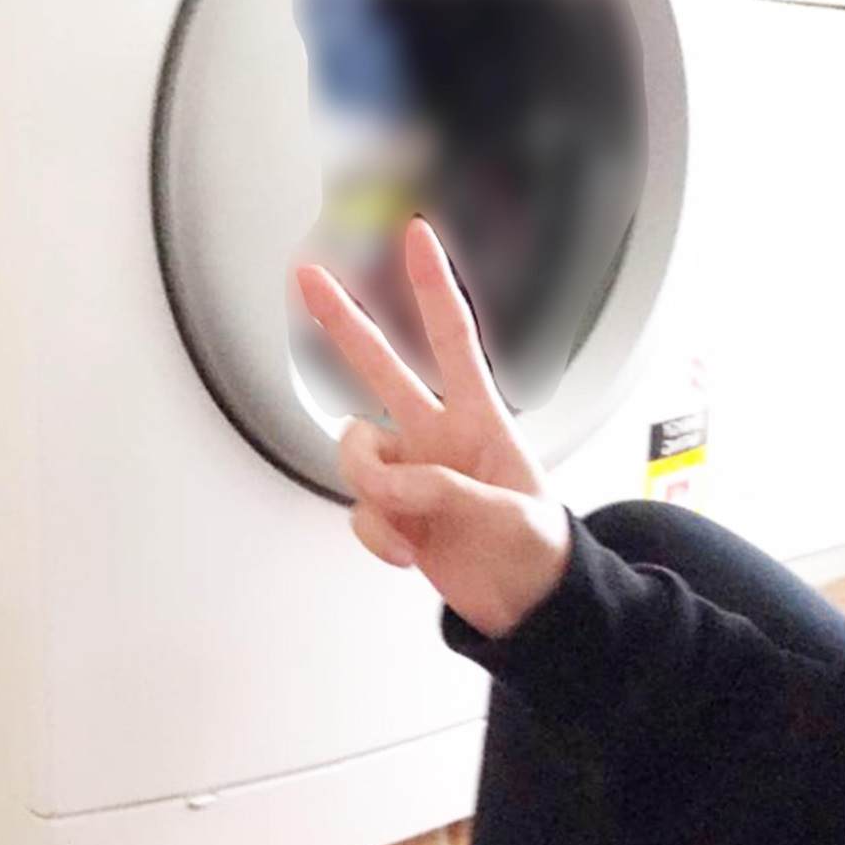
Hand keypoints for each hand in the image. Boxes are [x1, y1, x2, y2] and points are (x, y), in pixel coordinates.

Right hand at [296, 218, 570, 638]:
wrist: (526, 607)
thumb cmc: (537, 552)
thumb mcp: (512, 516)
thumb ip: (447, 492)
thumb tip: (391, 486)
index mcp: (479, 420)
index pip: (453, 340)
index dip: (433, 288)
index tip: (415, 237)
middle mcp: (434, 437)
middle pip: (380, 367)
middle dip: (344, 321)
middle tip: (306, 277)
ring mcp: (408, 474)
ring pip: (355, 454)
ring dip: (372, 490)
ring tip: (409, 524)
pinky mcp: (390, 513)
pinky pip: (358, 512)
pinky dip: (378, 537)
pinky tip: (408, 553)